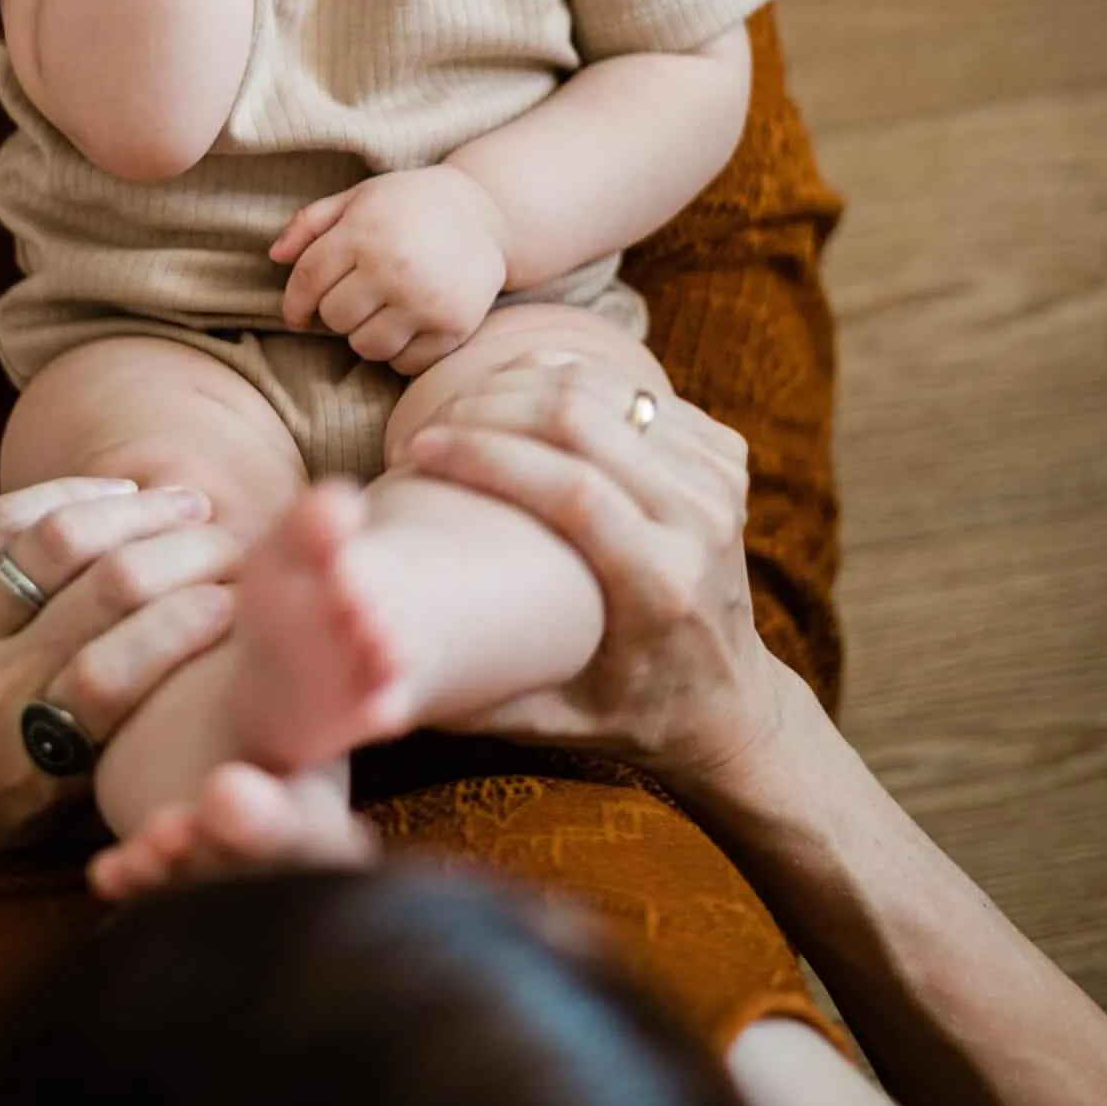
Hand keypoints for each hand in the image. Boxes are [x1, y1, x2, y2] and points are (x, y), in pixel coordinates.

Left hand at [0, 477, 240, 912]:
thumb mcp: (43, 813)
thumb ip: (109, 743)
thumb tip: (199, 669)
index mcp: (23, 758)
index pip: (124, 668)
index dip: (196, 621)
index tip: (243, 600)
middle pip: (106, 589)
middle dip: (186, 552)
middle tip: (229, 539)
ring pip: (54, 541)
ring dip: (135, 513)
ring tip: (181, 505)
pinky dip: (59, 497)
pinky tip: (106, 495)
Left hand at [271, 166, 508, 374]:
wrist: (488, 212)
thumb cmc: (411, 203)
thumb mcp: (359, 196)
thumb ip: (310, 222)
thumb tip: (274, 257)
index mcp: (364, 232)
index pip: (308, 281)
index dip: (294, 304)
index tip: (297, 315)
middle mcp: (394, 268)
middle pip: (335, 318)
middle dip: (336, 312)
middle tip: (357, 298)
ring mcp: (426, 301)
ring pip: (366, 347)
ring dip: (365, 336)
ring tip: (382, 312)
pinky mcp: (454, 327)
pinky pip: (405, 364)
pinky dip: (400, 352)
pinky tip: (408, 325)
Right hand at [403, 349, 781, 787]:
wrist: (732, 703)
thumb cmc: (628, 716)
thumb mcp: (556, 722)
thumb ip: (474, 699)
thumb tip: (374, 665)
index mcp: (662, 585)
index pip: (571, 488)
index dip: (487, 455)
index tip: (418, 448)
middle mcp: (701, 524)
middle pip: (586, 421)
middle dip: (491, 407)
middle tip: (432, 426)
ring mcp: (721, 484)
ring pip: (609, 392)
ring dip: (523, 385)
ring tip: (463, 410)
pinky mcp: (727, 458)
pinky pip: (636, 391)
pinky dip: (570, 382)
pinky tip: (520, 399)